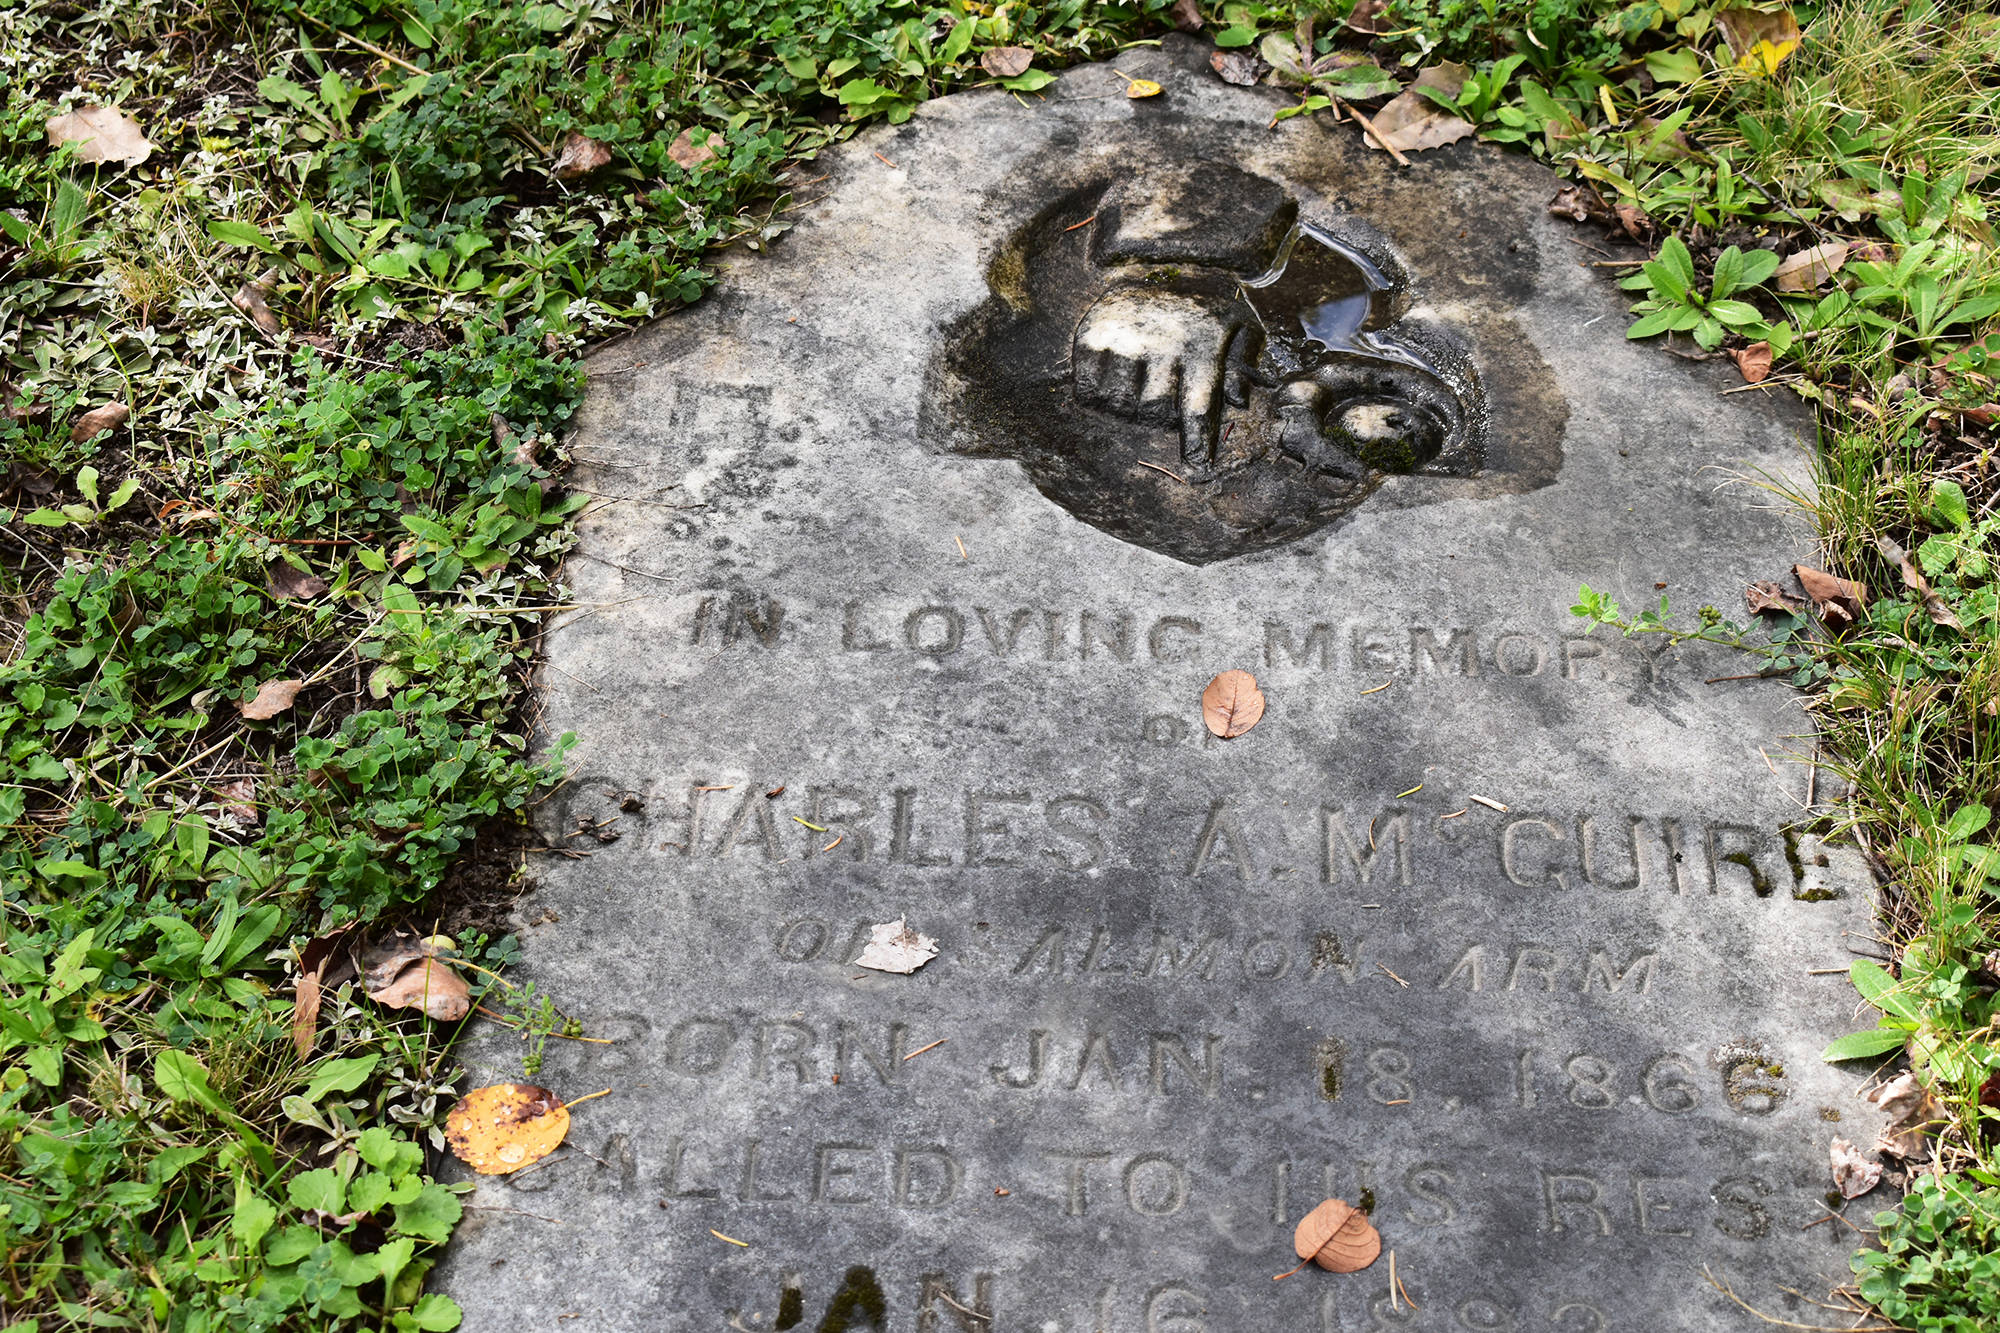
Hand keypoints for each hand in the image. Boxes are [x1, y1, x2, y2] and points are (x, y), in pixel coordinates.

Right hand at [1072, 289, 1257, 472]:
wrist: (1156, 256)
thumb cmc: (1201, 304)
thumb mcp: (1239, 323)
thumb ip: (1244, 362)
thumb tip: (1238, 400)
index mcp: (1199, 344)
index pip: (1197, 406)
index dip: (1197, 441)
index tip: (1197, 466)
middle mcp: (1160, 343)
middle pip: (1154, 411)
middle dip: (1158, 414)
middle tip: (1161, 396)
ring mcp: (1122, 340)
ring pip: (1119, 405)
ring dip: (1128, 406)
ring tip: (1137, 385)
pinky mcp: (1092, 337)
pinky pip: (1088, 390)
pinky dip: (1096, 393)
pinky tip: (1112, 376)